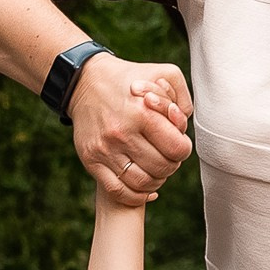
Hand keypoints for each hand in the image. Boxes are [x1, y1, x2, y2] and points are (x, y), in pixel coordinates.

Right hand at [73, 54, 191, 205]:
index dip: (183, 149)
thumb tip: (184, 127)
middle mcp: (122, 133)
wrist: (85, 83)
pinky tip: (145, 189)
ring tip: (156, 170)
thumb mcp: (163, 73)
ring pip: (142, 183)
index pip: (176, 148)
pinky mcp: (91, 161)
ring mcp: (105, 150)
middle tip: (168, 156)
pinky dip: (136, 196)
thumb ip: (182, 98)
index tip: (179, 144)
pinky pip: (118, 191)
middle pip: (162, 168)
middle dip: (171, 164)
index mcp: (141, 112)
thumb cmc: (130, 80)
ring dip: (156, 181)